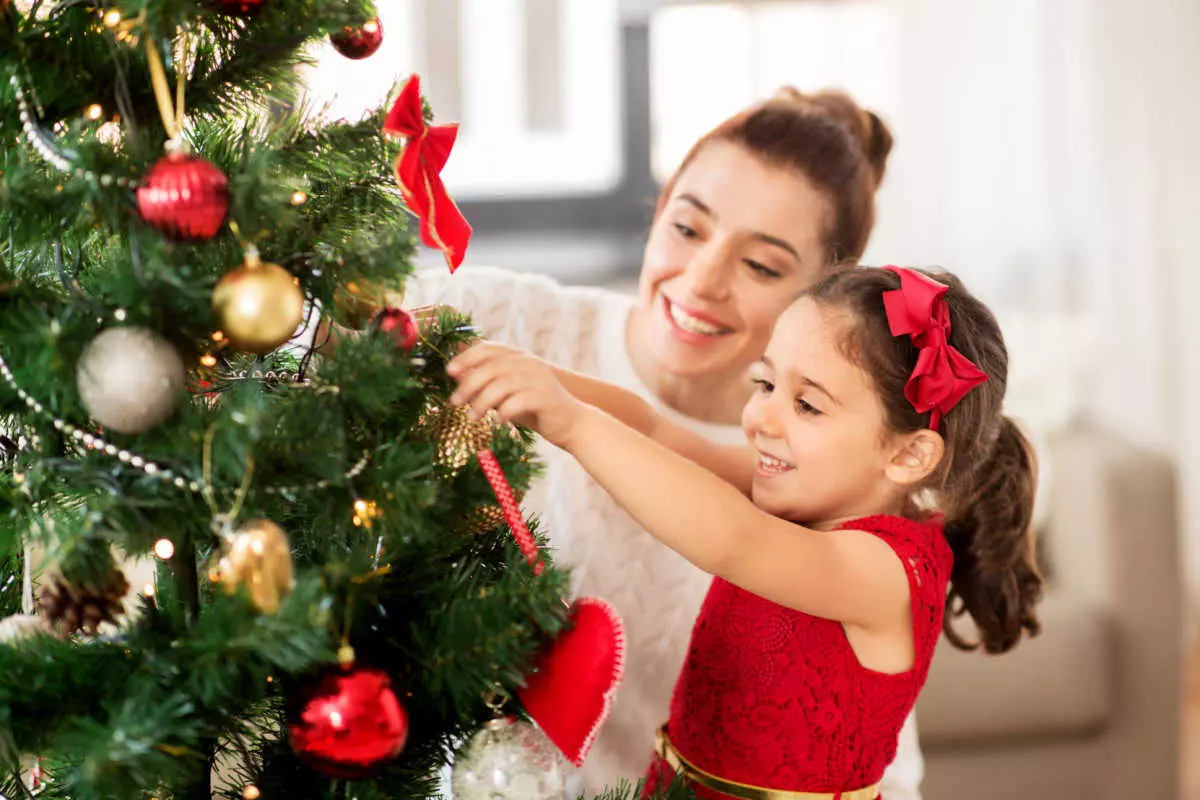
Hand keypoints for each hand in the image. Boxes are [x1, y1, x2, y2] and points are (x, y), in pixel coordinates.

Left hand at [446, 342, 582, 447]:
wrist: (571, 423)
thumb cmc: (534, 408)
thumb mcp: (507, 393)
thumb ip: (487, 383)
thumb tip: (457, 377)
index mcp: (520, 357)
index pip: (489, 348)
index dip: (466, 357)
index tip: (449, 371)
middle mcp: (529, 363)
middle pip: (490, 367)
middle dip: (468, 384)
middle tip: (454, 402)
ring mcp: (539, 379)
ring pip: (501, 385)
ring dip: (482, 402)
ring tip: (472, 418)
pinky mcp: (545, 397)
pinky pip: (517, 402)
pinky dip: (503, 413)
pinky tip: (498, 423)